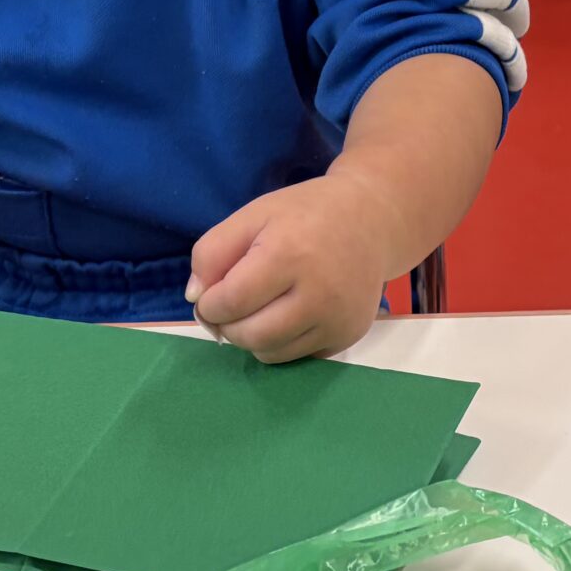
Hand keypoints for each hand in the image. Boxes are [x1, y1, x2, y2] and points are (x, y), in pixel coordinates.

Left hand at [189, 173, 398, 362]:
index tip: (210, 296)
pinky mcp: (348, 335)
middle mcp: (318, 293)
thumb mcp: (253, 215)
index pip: (232, 302)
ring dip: (252, 338)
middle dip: (227, 326)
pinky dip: (281, 343)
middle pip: (250, 335)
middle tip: (230, 308)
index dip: (210, 305)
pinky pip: (297, 356)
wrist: (373, 221)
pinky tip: (288, 314)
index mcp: (289, 255)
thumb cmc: (306, 214)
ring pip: (271, 353)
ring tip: (257, 311)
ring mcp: (337, 318)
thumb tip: (196, 298)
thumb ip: (212, 252)